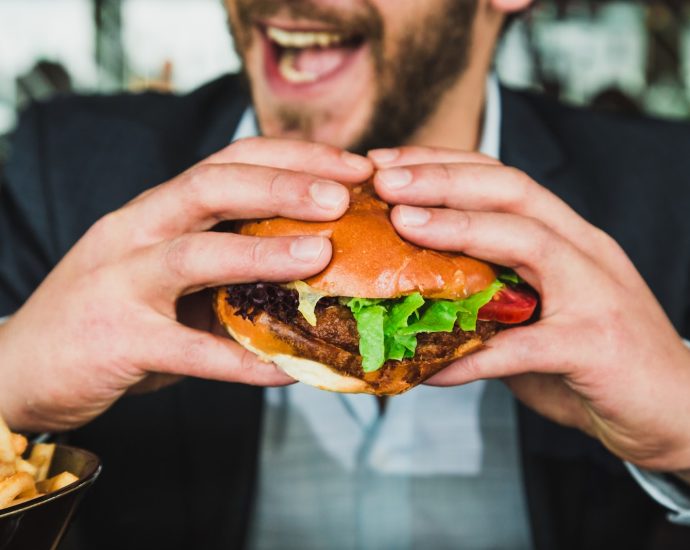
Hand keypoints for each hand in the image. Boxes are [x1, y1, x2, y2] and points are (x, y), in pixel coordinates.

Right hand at [0, 138, 372, 431]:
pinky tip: (289, 369)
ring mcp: (120, 283)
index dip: (292, 158)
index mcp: (156, 210)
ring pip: (193, 255)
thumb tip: (309, 272)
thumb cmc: (109, 313)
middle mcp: (135, 231)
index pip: (228, 162)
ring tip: (321, 255)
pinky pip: (189, 352)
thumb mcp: (164, 274)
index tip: (351, 166)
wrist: (20, 365)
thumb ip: (223, 267)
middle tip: (344, 195)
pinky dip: (242, 362)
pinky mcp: (117, 340)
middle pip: (211, 186)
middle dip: (282, 185)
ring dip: (262, 252)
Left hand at [370, 146, 689, 472]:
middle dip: (443, 177)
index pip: (501, 179)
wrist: (676, 410)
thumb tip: (416, 297)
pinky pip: (523, 346)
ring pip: (527, 240)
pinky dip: (473, 354)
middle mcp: (583, 250)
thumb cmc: (596, 359)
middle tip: (383, 178)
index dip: (443, 164)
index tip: (387, 165)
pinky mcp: (597, 345)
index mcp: (566, 236)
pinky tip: (429, 366)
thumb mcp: (538, 313)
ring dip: (459, 227)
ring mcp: (596, 292)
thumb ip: (490, 298)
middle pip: (512, 190)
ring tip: (402, 224)